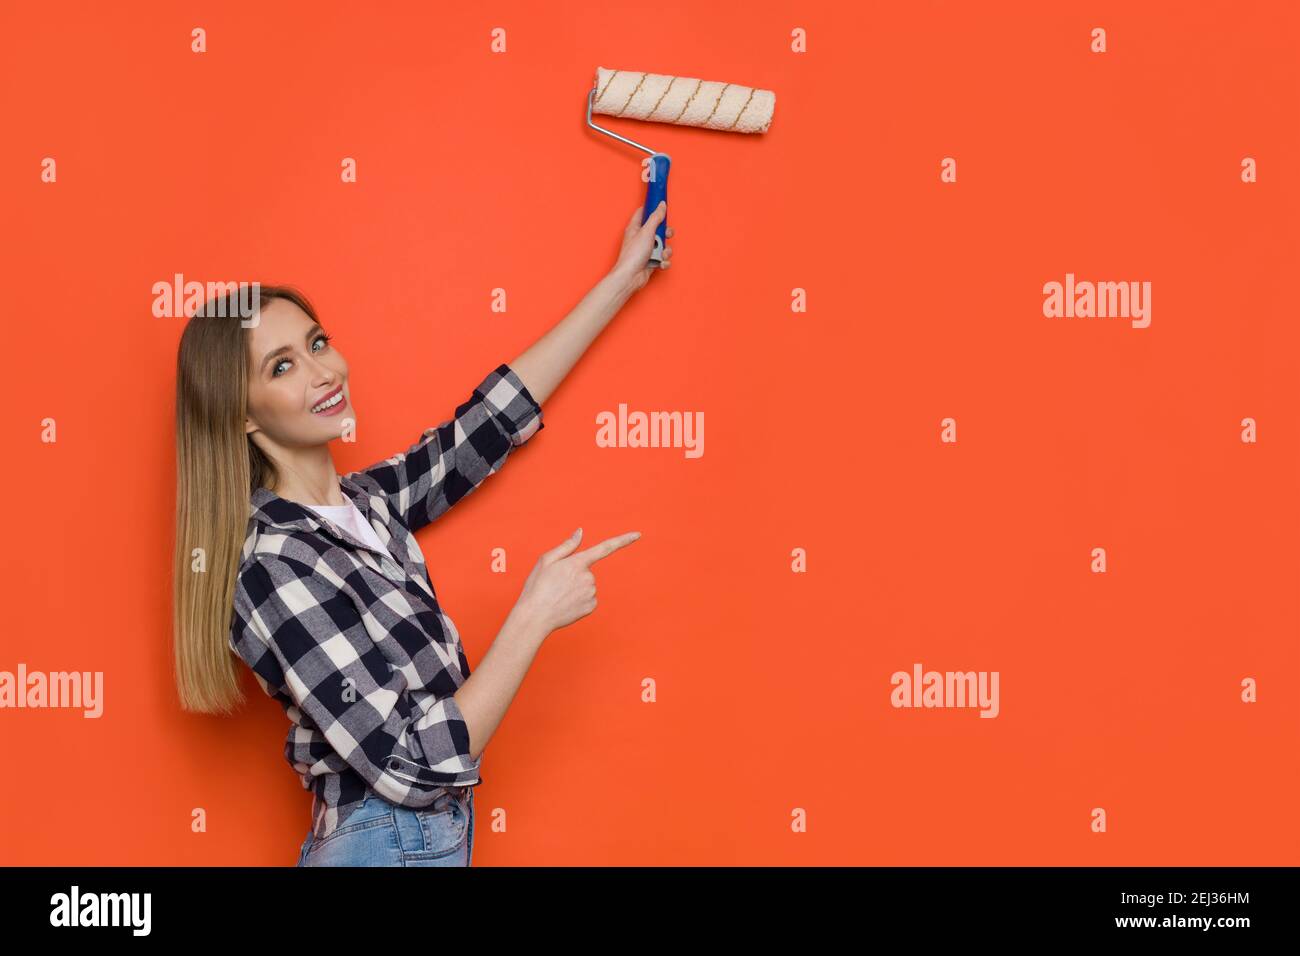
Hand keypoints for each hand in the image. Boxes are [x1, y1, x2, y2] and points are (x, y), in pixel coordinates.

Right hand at [514, 527, 641, 634]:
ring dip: (576, 589)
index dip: (623, 540)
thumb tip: (580, 532)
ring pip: (587, 586)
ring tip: (558, 596)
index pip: (605, 547)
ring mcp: (592, 593)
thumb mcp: (546, 560)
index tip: (638, 535)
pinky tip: (565, 604)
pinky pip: (588, 599)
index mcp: (578, 562)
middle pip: (587, 571)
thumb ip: (567, 546)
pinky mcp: (591, 606)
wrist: (535, 616)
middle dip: (574, 575)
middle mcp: (589, 577)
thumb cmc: (537, 587)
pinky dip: (578, 600)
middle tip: (556, 584)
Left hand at [608, 201, 673, 295]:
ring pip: (663, 245)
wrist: (630, 277)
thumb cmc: (633, 255)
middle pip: (658, 229)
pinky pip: (663, 258)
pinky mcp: (651, 261)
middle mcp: (640, 238)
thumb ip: (656, 217)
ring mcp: (646, 250)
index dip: (652, 208)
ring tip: (661, 254)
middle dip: (665, 233)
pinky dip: (664, 261)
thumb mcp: (647, 232)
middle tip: (666, 234)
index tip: (661, 205)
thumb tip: (661, 205)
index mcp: (635, 228)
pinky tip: (660, 263)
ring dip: (666, 250)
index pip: (643, 212)